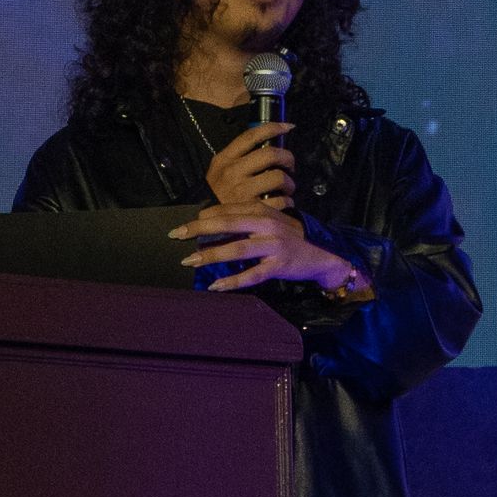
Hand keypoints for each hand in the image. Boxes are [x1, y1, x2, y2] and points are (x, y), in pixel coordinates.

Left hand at [171, 204, 375, 297]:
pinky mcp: (279, 266)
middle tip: (177, 235)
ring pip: (237, 250)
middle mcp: (267, 225)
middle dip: (199, 229)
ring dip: (211, 255)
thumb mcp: (267, 221)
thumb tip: (207, 220)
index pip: (227, 210)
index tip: (183, 226)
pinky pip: (252, 275)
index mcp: (261, 211)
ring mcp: (273, 246)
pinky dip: (232, 282)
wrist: (319, 256)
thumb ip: (243, 218)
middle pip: (228, 224)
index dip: (202, 217)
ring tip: (190, 261)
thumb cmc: (286, 238)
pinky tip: (215, 286)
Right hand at [203, 120, 294, 210]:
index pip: (251, 136)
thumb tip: (268, 143)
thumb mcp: (219, 168)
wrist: (205, 220)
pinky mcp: (253, 210)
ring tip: (286, 188)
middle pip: (271, 154)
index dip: (273, 127)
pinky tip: (283, 202)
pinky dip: (287, 201)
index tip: (288, 127)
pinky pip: (281, 201)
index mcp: (226, 159)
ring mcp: (243, 191)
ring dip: (289, 183)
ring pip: (279, 177)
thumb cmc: (217, 192)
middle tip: (289, 166)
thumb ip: (238, 155)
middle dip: (288, 158)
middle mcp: (234, 172)